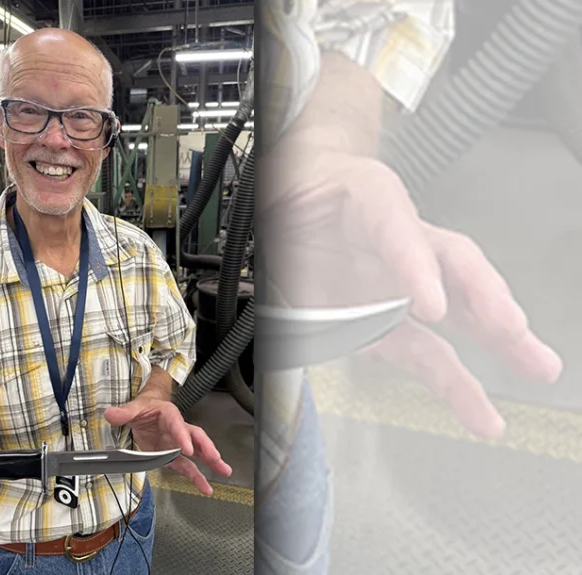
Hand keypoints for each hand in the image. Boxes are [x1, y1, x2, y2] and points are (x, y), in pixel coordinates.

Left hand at [104, 397, 231, 495]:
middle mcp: (178, 429)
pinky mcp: (174, 456)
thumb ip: (124, 413)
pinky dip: (197, 477)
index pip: (177, 425)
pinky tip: (206, 487)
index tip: (188, 450)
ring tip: (225, 471)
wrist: (145, 411)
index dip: (183, 437)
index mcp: (169, 415)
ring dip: (211, 462)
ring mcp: (178, 444)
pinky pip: (187, 467)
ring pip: (198, 453)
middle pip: (196, 437)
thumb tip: (111, 414)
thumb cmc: (144, 408)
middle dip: (206, 448)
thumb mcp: (134, 408)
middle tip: (216, 458)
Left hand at [261, 137, 562, 438]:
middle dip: (486, 299)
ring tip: (538, 369)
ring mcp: (399, 282)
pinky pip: (424, 350)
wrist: (301, 187)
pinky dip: (450, 380)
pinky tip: (477, 408)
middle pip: (454, 267)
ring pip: (455, 311)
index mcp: (371, 200)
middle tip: (511, 329)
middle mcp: (397, 243)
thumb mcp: (284, 195)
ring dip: (495, 343)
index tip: (429, 305)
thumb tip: (294, 302)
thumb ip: (288, 241)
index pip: (398, 233)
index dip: (416, 269)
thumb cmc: (301, 189)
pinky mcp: (386, 320)